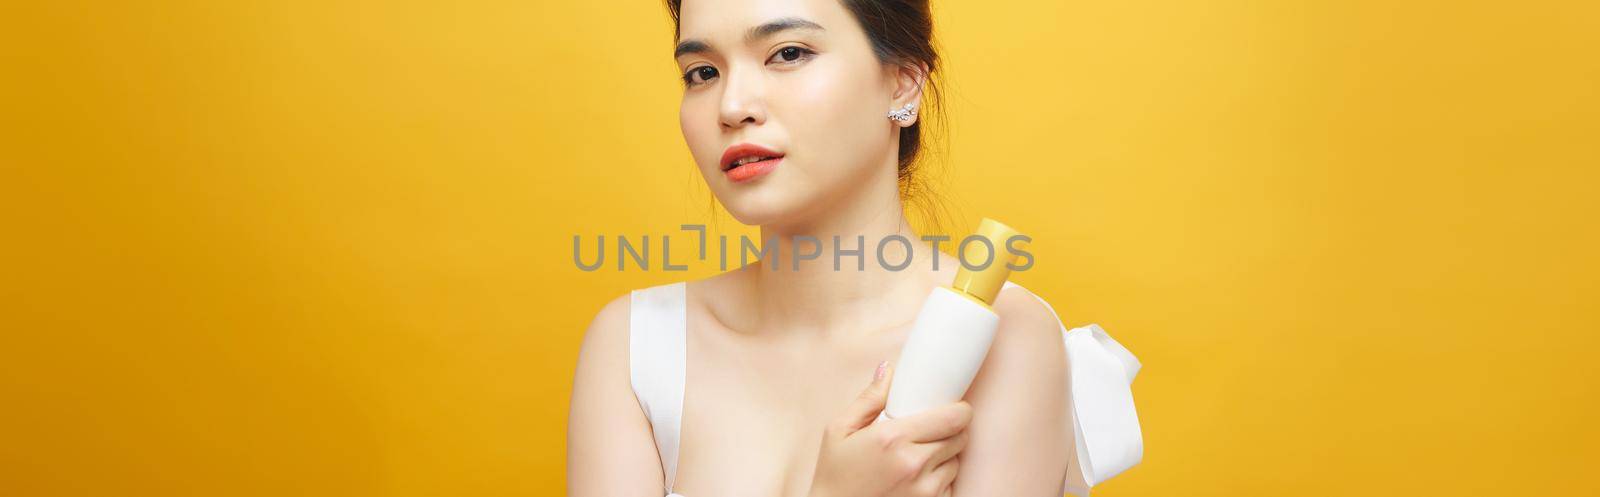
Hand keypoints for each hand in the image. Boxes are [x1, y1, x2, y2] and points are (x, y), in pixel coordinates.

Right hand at [807, 362, 970, 496]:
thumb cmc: (834, 476)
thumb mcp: (839, 431)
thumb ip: (868, 399)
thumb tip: (889, 369)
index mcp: (892, 438)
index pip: (952, 418)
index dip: (960, 410)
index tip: (956, 407)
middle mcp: (913, 464)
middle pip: (960, 437)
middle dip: (952, 430)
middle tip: (932, 431)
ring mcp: (924, 491)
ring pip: (956, 462)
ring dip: (946, 456)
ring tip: (920, 457)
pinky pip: (950, 486)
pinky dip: (940, 480)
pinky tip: (917, 480)